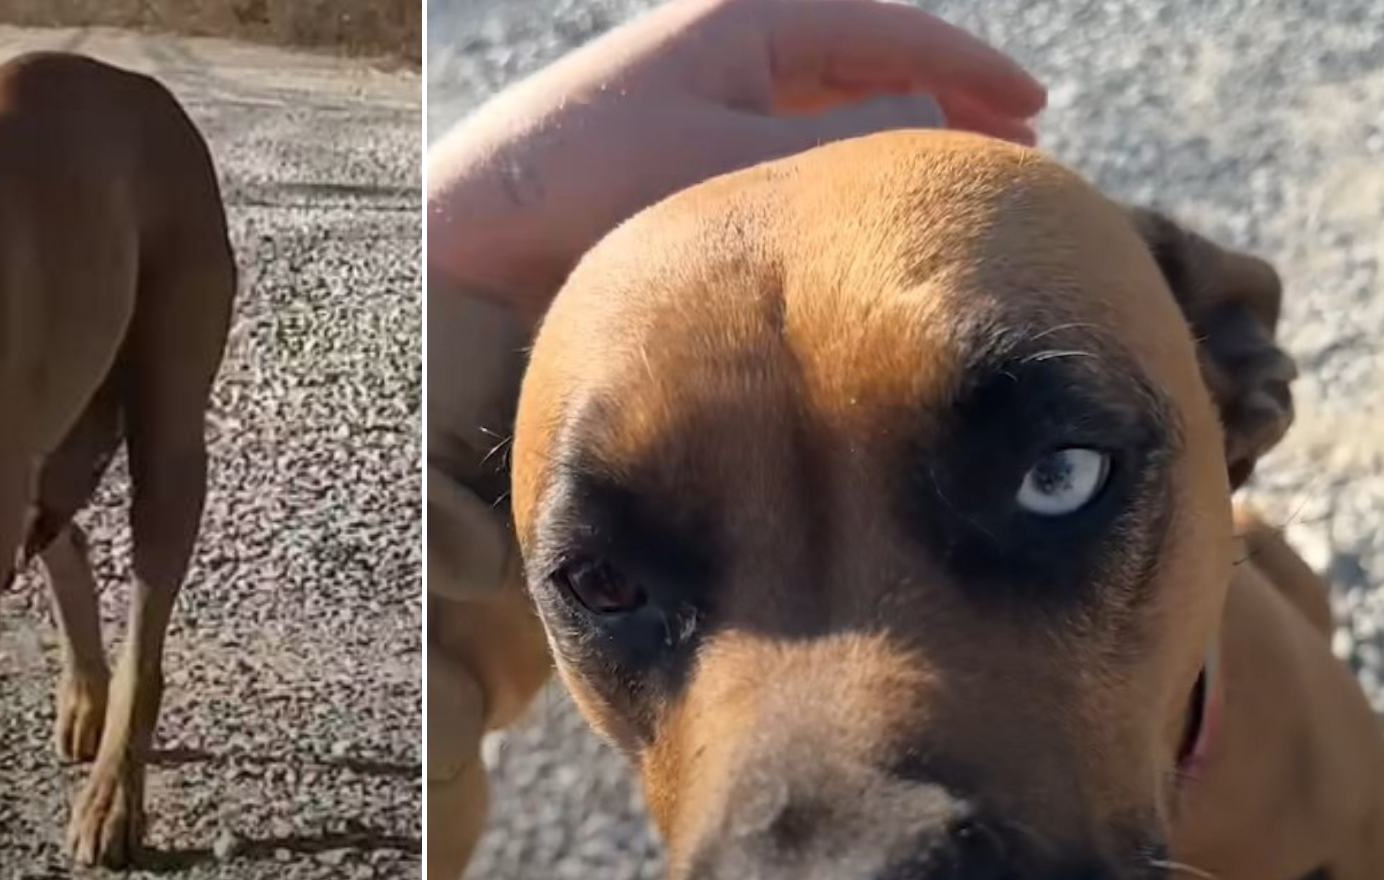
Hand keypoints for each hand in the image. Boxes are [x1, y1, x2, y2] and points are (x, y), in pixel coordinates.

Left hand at [428, 0, 1048, 318]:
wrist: (473, 228)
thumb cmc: (593, 186)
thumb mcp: (738, 162)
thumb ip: (846, 140)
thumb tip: (930, 125)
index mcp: (749, 20)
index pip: (890, 29)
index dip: (972, 67)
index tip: (1037, 110)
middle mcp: (727, 44)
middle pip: (866, 60)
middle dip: (944, 98)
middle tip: (1018, 147)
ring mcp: (699, 93)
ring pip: (827, 105)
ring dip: (892, 135)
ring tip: (948, 180)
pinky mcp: (673, 146)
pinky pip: (784, 143)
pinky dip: (836, 165)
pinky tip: (858, 207)